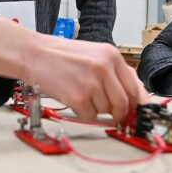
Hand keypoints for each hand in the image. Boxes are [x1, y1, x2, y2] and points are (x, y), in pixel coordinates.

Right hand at [22, 35, 148, 126]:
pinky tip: (72, 98)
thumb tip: (132, 99)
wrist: (34, 54)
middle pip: (124, 103)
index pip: (135, 87)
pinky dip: (82, 112)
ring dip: (96, 109)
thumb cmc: (61, 56)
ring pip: (106, 111)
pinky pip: (89, 116)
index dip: (137, 106)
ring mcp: (92, 82)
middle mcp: (105, 68)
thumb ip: (113, 74)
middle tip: (114, 117)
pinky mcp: (78, 97)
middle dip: (119, 114)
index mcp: (112, 56)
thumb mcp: (93, 56)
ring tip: (81, 94)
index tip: (137, 116)